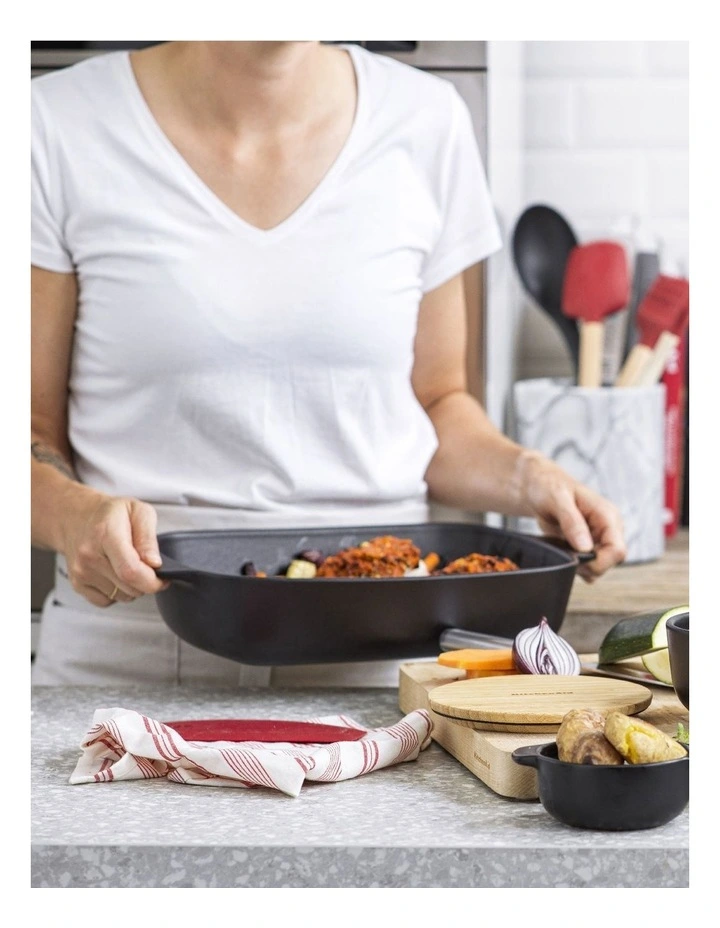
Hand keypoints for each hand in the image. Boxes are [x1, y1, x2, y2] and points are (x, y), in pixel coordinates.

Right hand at [60, 490, 168, 606]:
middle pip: (129, 587)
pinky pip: (107, 601)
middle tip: (148, 567)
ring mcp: (81, 572)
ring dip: (132, 587)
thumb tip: (154, 563)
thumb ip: (148, 538)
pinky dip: (117, 592)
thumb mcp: (139, 511)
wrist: (76, 517)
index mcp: (106, 534)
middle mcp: (89, 555)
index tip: (162, 578)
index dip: (152, 581)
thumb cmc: (110, 513)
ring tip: (128, 565)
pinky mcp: (77, 584)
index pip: (131, 571)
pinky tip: (115, 574)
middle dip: (146, 582)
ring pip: (121, 596)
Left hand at [517, 452, 626, 581]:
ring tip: (560, 546)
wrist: (538, 485)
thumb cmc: (548, 486)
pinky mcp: (588, 544)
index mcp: (607, 515)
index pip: (617, 551)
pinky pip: (588, 564)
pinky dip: (574, 562)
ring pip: (599, 566)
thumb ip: (572, 522)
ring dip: (579, 564)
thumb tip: (586, 548)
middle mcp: (608, 527)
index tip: (575, 558)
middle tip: (563, 552)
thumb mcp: (557, 500)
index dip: (598, 562)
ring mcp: (599, 537)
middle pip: (610, 562)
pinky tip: (561, 548)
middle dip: (587, 564)